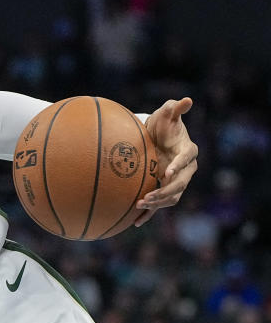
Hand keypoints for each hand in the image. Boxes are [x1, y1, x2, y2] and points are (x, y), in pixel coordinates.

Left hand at [134, 97, 197, 225]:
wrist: (159, 136)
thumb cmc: (164, 123)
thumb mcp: (167, 113)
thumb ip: (175, 108)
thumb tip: (187, 100)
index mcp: (188, 151)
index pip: (186, 159)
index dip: (178, 165)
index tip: (168, 171)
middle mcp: (186, 169)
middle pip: (180, 184)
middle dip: (165, 191)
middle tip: (150, 195)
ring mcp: (176, 181)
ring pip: (171, 197)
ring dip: (157, 203)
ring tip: (140, 205)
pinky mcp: (164, 188)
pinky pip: (159, 205)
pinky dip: (149, 213)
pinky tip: (135, 222)